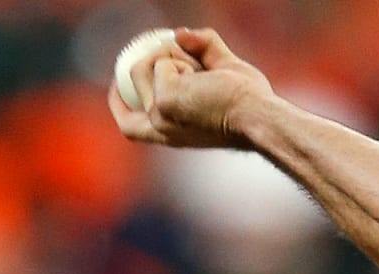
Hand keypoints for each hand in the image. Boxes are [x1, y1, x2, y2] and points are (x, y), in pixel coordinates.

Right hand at [109, 27, 274, 149]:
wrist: (260, 117)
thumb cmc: (252, 104)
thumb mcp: (226, 73)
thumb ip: (205, 49)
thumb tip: (180, 32)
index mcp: (170, 136)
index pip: (130, 128)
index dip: (119, 104)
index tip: (118, 84)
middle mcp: (159, 129)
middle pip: (134, 81)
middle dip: (150, 59)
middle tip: (172, 48)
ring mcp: (157, 114)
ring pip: (145, 66)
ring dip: (174, 56)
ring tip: (203, 68)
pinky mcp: (163, 100)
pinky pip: (162, 62)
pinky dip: (182, 58)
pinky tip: (203, 74)